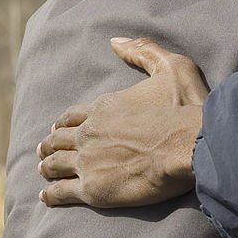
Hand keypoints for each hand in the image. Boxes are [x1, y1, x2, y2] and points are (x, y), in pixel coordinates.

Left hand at [36, 37, 207, 207]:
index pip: (73, 115)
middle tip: (45, 150)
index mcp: (105, 107)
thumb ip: (144, 51)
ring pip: (55, 164)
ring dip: (47, 166)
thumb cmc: (186, 109)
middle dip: (50, 144)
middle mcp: (89, 132)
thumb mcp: (172, 67)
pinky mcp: (94, 188)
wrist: (194, 145)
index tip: (58, 127)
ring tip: (44, 170)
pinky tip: (46, 196)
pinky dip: (50, 194)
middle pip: (59, 139)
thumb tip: (115, 41)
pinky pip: (61, 191)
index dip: (64, 122)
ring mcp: (88, 161)